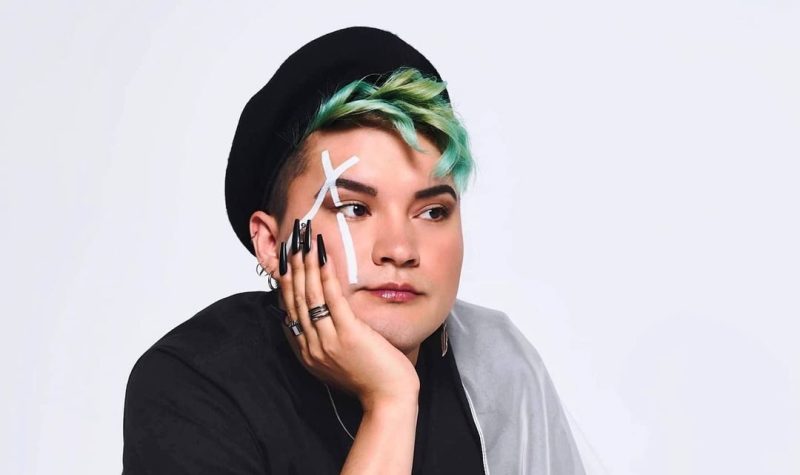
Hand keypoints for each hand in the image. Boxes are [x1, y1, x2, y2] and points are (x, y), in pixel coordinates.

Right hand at [276, 219, 419, 409]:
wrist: (389, 399)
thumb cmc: (371, 378)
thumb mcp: (340, 358)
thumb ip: (326, 337)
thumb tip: (320, 313)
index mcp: (307, 352)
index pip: (289, 310)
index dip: (285, 282)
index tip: (285, 260)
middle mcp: (312, 346)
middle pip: (295, 299)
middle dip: (292, 267)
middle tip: (291, 241)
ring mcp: (327, 341)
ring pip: (310, 296)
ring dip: (306, 265)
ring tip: (304, 242)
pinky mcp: (347, 335)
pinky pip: (332, 300)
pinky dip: (326, 276)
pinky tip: (324, 258)